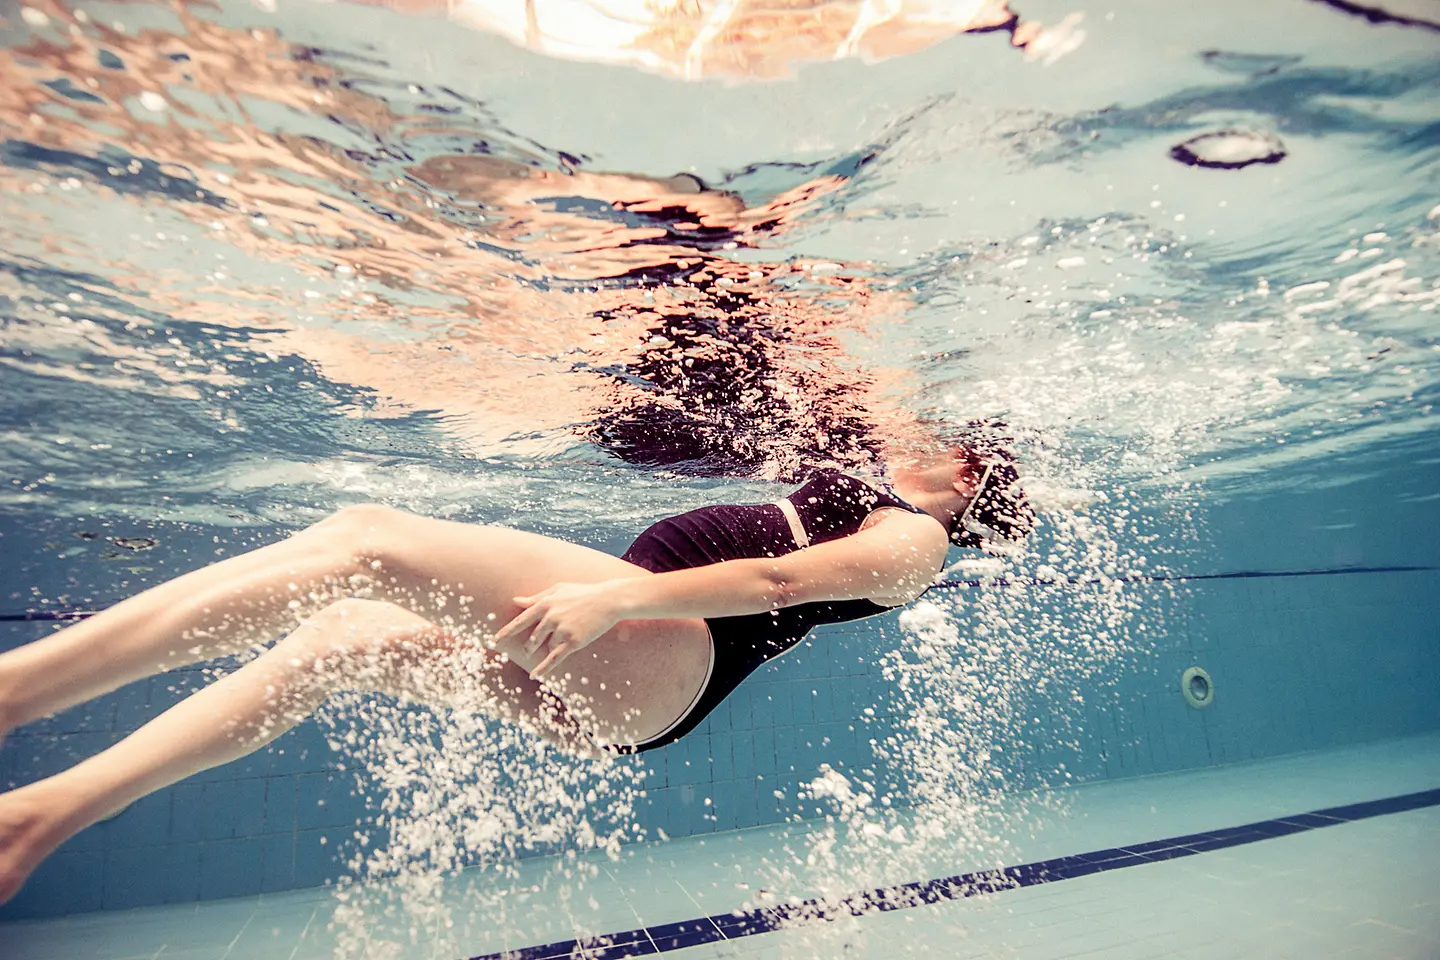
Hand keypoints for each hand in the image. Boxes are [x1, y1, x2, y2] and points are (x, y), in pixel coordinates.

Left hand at [492, 581, 624, 679]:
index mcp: (545, 603)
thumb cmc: (582, 593)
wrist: (608, 600)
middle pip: (533, 638)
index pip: (521, 620)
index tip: (495, 640)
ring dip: (551, 648)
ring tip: (562, 641)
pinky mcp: (573, 642)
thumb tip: (516, 601)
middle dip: (530, 647)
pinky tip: (534, 676)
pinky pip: (554, 658)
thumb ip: (536, 597)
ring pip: (548, 647)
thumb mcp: (558, 590)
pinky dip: (543, 668)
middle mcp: (551, 617)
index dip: (507, 632)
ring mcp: (562, 630)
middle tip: (526, 652)